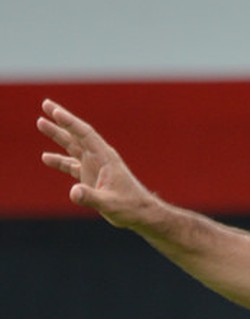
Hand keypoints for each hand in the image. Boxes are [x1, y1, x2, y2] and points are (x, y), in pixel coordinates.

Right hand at [37, 99, 152, 227]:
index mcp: (105, 158)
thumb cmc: (130, 207)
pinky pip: (72, 165)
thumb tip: (73, 193)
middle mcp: (99, 158)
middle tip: (45, 105)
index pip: (85, 134)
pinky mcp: (91, 177)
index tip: (55, 112)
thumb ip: (91, 198)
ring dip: (57, 135)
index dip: (70, 123)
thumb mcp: (109, 204)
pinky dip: (59, 161)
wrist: (140, 214)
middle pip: (77, 134)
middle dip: (61, 120)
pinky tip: (45, 158)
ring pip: (72, 146)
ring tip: (40, 122)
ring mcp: (94, 166)